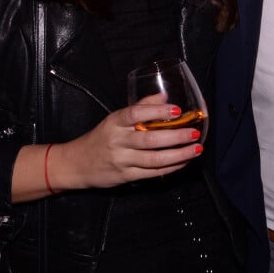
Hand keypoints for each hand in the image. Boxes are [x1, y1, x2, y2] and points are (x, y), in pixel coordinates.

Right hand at [49, 101, 203, 190]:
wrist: (77, 163)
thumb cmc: (102, 137)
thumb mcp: (115, 118)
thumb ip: (140, 107)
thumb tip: (165, 96)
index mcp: (115, 122)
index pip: (136, 114)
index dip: (157, 111)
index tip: (177, 109)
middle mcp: (118, 141)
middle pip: (150, 139)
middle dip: (176, 137)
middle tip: (194, 132)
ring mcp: (122, 160)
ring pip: (154, 159)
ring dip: (178, 154)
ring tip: (196, 148)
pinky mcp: (126, 176)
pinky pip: (152, 173)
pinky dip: (171, 168)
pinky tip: (184, 161)